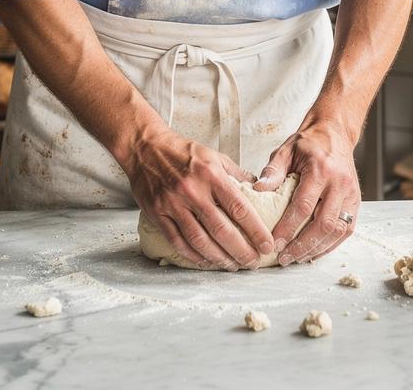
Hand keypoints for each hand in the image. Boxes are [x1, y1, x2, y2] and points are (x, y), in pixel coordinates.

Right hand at [126, 128, 275, 270]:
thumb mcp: (214, 156)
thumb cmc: (182, 152)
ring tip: (233, 266)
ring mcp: (173, 203)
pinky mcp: (157, 213)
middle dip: (241, 251)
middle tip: (253, 262)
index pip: (239, 208)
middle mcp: (193, 190)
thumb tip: (260, 190)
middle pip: (221, 229)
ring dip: (219, 258)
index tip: (267, 245)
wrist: (145, 147)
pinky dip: (193, 256)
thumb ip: (236, 175)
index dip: (256, 230)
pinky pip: (177, 241)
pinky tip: (206, 261)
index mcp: (211, 175)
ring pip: (199, 240)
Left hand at [253, 119, 360, 265]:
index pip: (303, 206)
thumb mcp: (286, 149)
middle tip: (284, 258)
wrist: (335, 133)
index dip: (288, 228)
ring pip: (337, 231)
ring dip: (317, 249)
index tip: (274, 243)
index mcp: (321, 169)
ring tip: (297, 258)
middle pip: (323, 224)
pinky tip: (314, 252)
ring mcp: (351, 194)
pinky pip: (346, 230)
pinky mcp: (356, 202)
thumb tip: (257, 190)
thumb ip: (272, 170)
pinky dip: (330, 245)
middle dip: (302, 245)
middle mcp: (340, 183)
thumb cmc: (308, 143)